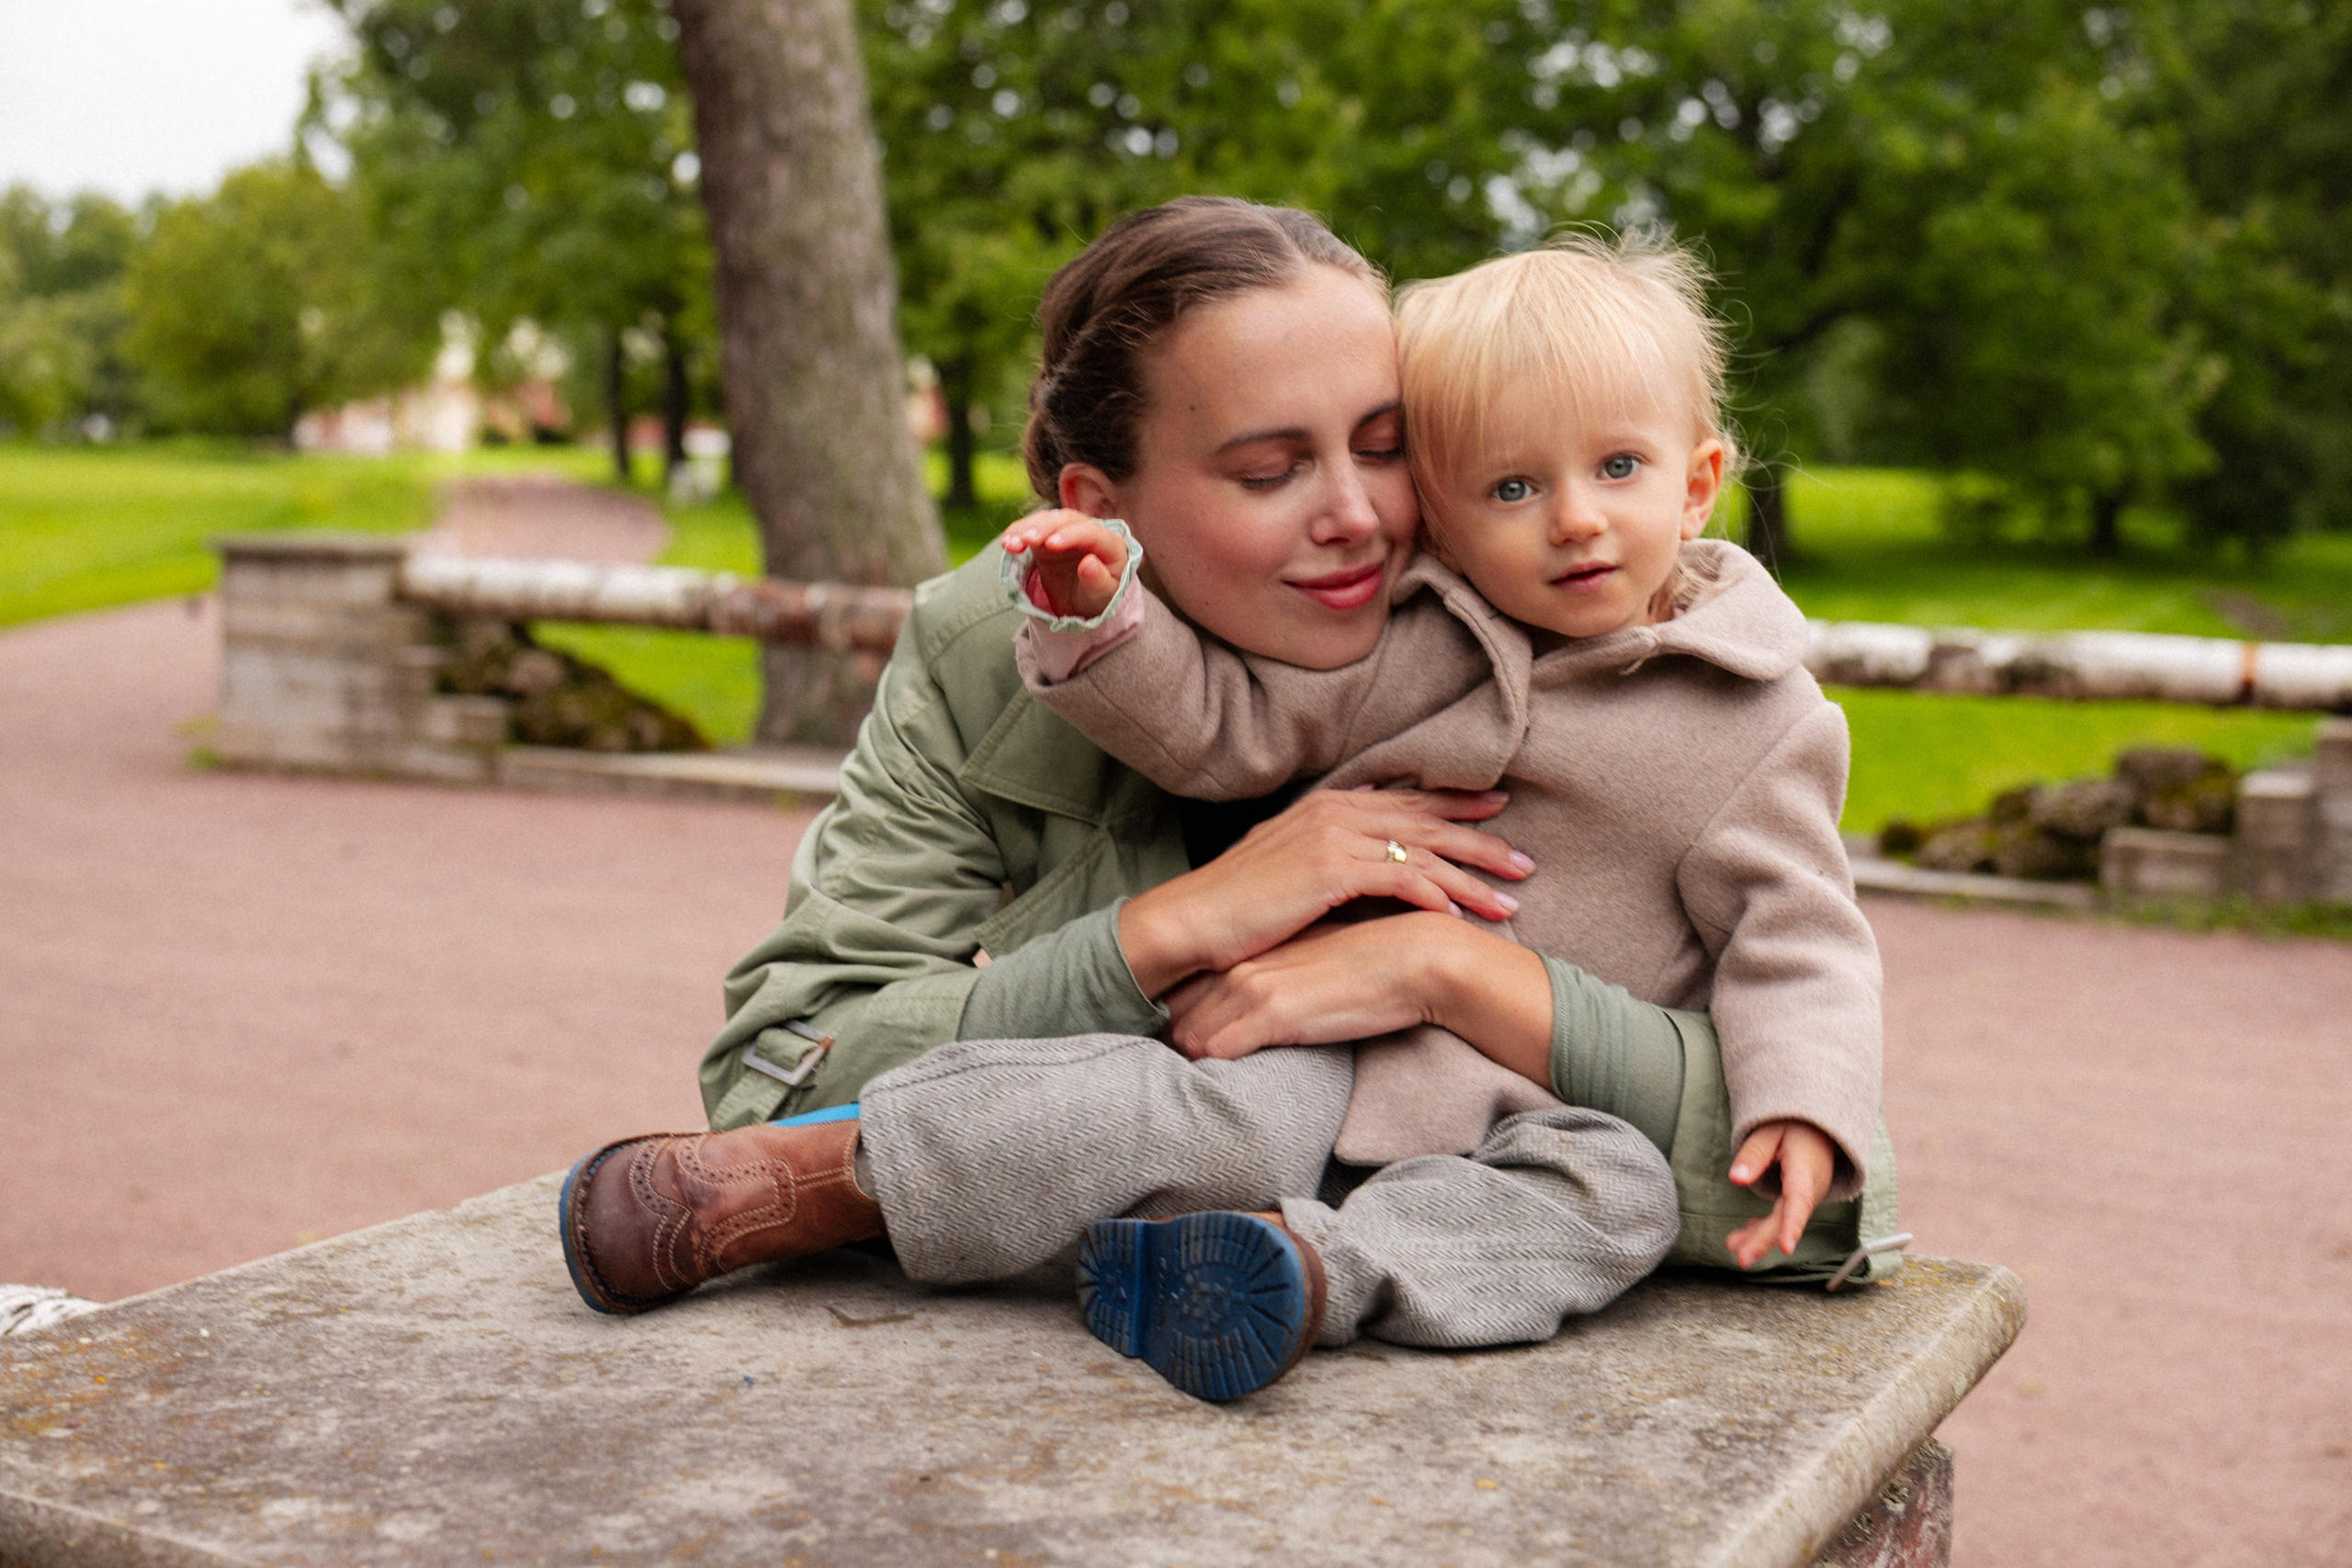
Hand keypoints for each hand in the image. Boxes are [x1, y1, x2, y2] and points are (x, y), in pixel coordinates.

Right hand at [1000, 509, 1128, 619]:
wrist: (1084, 601)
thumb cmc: (1097, 598)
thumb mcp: (1102, 597)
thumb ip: (1098, 581)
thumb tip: (1089, 563)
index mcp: (1109, 544)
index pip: (1089, 532)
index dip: (1070, 535)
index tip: (1051, 545)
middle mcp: (1087, 530)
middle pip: (1065, 520)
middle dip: (1043, 528)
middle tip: (1025, 540)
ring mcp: (1065, 530)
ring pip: (1046, 520)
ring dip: (1026, 529)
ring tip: (1010, 544)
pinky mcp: (1047, 536)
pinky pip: (1031, 529)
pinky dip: (1018, 533)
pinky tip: (1006, 543)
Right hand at [1116, 787, 1534, 997]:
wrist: (1191, 919)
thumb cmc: (1235, 903)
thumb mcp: (1285, 863)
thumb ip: (1328, 848)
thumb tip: (1362, 844)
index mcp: (1329, 806)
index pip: (1406, 802)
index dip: (1456, 807)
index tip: (1497, 814)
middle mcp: (1337, 812)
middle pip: (1427, 822)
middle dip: (1481, 840)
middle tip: (1526, 859)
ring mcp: (1335, 838)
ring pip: (1424, 851)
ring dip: (1473, 875)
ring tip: (1512, 898)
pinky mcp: (1332, 872)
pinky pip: (1401, 879)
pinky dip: (1436, 895)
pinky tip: (1461, 916)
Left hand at [1162, 912, 1553, 1082]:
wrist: (1418, 959)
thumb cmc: (1375, 971)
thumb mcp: (1315, 970)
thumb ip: (1281, 986)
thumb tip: (1264, 1022)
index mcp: (1251, 953)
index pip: (1185, 993)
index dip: (1180, 1025)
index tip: (1180, 1054)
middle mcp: (1242, 963)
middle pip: (1177, 1016)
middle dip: (1176, 1051)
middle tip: (1173, 1083)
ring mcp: (1253, 985)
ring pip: (1191, 1036)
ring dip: (1191, 1068)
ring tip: (1190, 1097)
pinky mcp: (1273, 1011)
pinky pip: (1217, 1050)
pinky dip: (1213, 1072)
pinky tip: (1220, 1092)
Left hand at [1724, 1120, 1835, 1269]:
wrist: (1819, 1125)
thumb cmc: (1795, 1126)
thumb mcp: (1770, 1131)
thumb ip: (1753, 1154)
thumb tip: (1736, 1179)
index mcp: (1805, 1170)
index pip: (1799, 1200)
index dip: (1792, 1225)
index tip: (1786, 1247)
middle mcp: (1811, 1188)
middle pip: (1787, 1217)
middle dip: (1765, 1239)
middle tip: (1743, 1259)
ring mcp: (1807, 1195)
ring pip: (1783, 1220)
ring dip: (1759, 1236)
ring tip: (1734, 1247)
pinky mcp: (1800, 1198)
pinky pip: (1783, 1216)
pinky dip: (1763, 1227)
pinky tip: (1744, 1236)